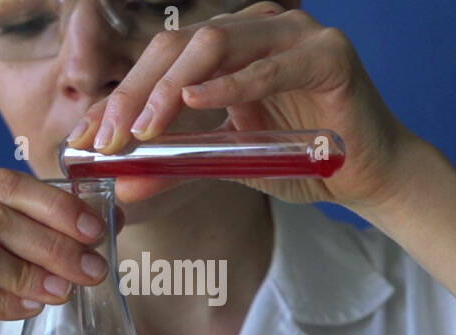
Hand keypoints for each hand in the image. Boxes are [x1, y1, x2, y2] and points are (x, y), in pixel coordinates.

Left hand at [66, 1, 421, 214]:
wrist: (369, 175)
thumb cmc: (303, 160)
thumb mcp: (228, 160)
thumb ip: (180, 163)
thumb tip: (124, 184)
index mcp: (231, 45)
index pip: (161, 61)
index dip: (118, 97)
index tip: (86, 138)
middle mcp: (258, 28)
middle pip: (177, 46)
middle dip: (133, 94)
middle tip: (106, 140)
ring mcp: (294, 33)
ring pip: (214, 43)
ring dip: (169, 88)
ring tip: (140, 130)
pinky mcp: (326, 54)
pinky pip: (267, 66)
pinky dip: (228, 85)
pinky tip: (194, 103)